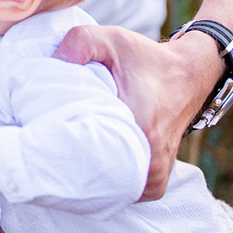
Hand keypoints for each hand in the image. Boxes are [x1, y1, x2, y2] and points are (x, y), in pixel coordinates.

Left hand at [56, 24, 220, 198]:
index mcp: (139, 127)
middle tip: (50, 147)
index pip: (86, 154)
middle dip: (69, 164)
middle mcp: (151, 158)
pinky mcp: (158, 179)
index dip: (59, 147)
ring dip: (90, 175)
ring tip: (70, 155)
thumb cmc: (147, 59)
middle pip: (95, 177)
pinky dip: (110, 182)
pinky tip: (92, 164)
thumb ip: (80, 43)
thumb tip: (54, 63)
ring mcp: (157, 174)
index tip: (42, 137)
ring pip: (111, 190)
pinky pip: (126, 192)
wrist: (189, 74)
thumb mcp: (111, 40)